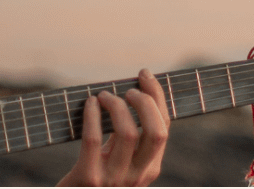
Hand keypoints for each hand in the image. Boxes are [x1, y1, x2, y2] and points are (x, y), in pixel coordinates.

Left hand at [59, 69, 169, 186]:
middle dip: (145, 102)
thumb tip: (131, 92)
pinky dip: (92, 115)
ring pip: (128, 134)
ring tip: (104, 95)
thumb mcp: (118, 161)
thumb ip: (126, 138)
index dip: (157, 97)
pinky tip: (90, 103)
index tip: (144, 75)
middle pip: (156, 132)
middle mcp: (137, 176)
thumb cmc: (94, 177)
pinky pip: (94, 139)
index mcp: (149, 169)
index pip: (163, 128)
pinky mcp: (89, 179)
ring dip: (117, 106)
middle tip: (128, 90)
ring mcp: (114, 180)